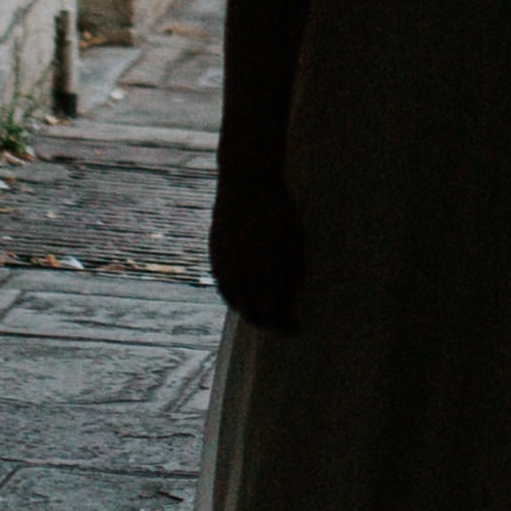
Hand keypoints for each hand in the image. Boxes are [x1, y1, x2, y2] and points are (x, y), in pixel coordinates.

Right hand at [210, 173, 305, 332]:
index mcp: (262, 276)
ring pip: (237, 304)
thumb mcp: (294, 246)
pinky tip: (251, 293)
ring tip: (270, 306)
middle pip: (253, 315)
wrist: (246, 183)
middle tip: (284, 320)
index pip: (273, 316)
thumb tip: (288, 304)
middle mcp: (239, 277)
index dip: (286, 326)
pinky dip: (238, 297)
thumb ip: (292, 279)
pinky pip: (226, 289)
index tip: (297, 327)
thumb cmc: (278, 211)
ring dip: (253, 310)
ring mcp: (222, 268)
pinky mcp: (214, 258)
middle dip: (269, 322)